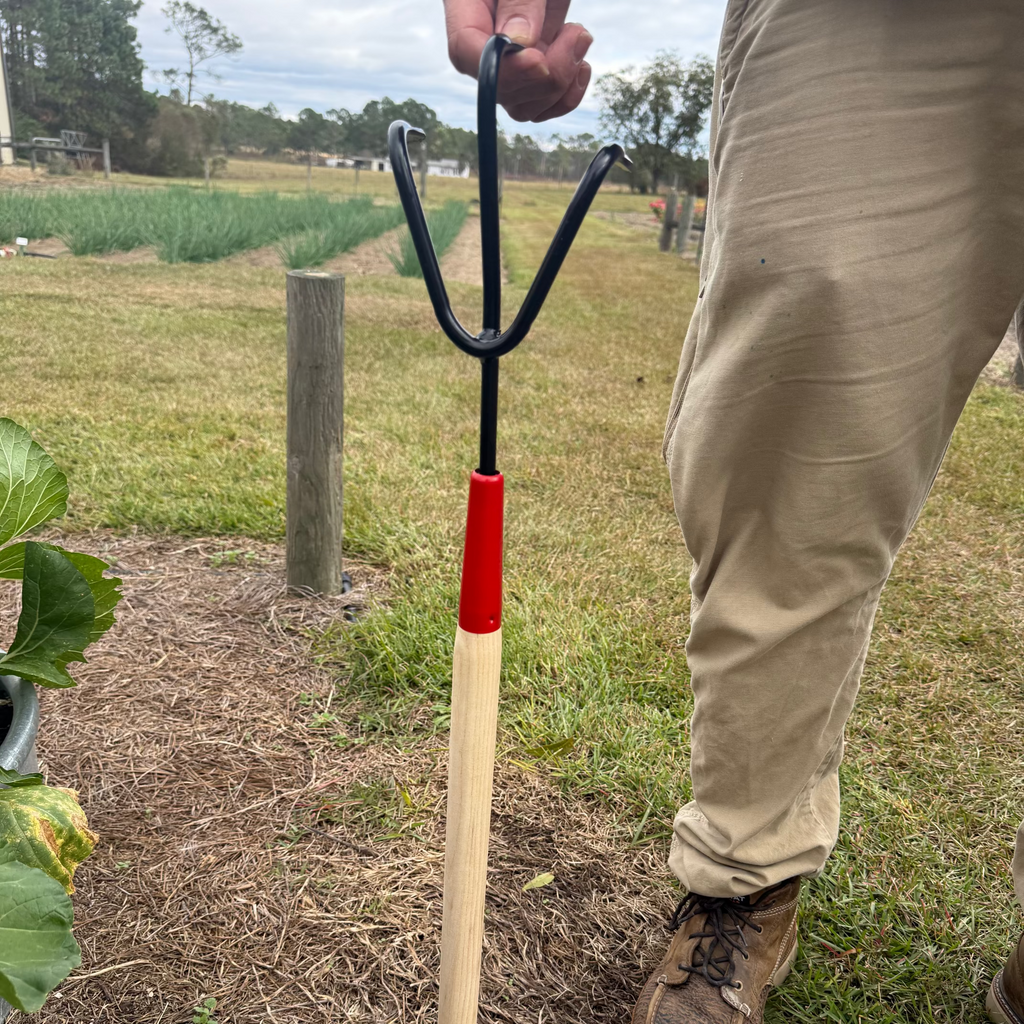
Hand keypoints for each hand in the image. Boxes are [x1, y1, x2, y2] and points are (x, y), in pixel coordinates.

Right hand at [444, 0, 592, 121]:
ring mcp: (512, 55)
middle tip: (576, 35)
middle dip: (544, 77)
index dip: (504, 70)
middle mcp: (485, 38)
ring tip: (580, 38)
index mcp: (466, 6)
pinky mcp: (537, 62)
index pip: (466, 54)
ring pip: (524, 104)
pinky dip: (568, 94)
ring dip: (560, 86)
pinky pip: (545, 101)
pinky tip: (582, 64)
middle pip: (500, 88)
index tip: (540, 60)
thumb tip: (517, 43)